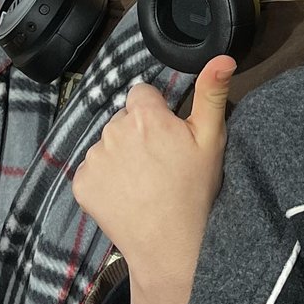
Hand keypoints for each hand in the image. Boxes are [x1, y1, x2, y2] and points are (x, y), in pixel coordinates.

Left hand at [72, 58, 234, 303]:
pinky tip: (126, 196)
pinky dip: (105, 179)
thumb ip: (211, 93)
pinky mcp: (81, 183)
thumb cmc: (196, 192)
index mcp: (145, 115)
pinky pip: (93, 169)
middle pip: (123, 119)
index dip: (157, 112)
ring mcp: (94, 158)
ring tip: (143, 183)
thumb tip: (222, 56)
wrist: (171, 247)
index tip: (168, 136)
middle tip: (159, 164)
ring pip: (107, 144)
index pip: (142, 94)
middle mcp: (113, 130)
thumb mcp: (211, 140)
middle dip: (138, 134)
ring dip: (121, 156)